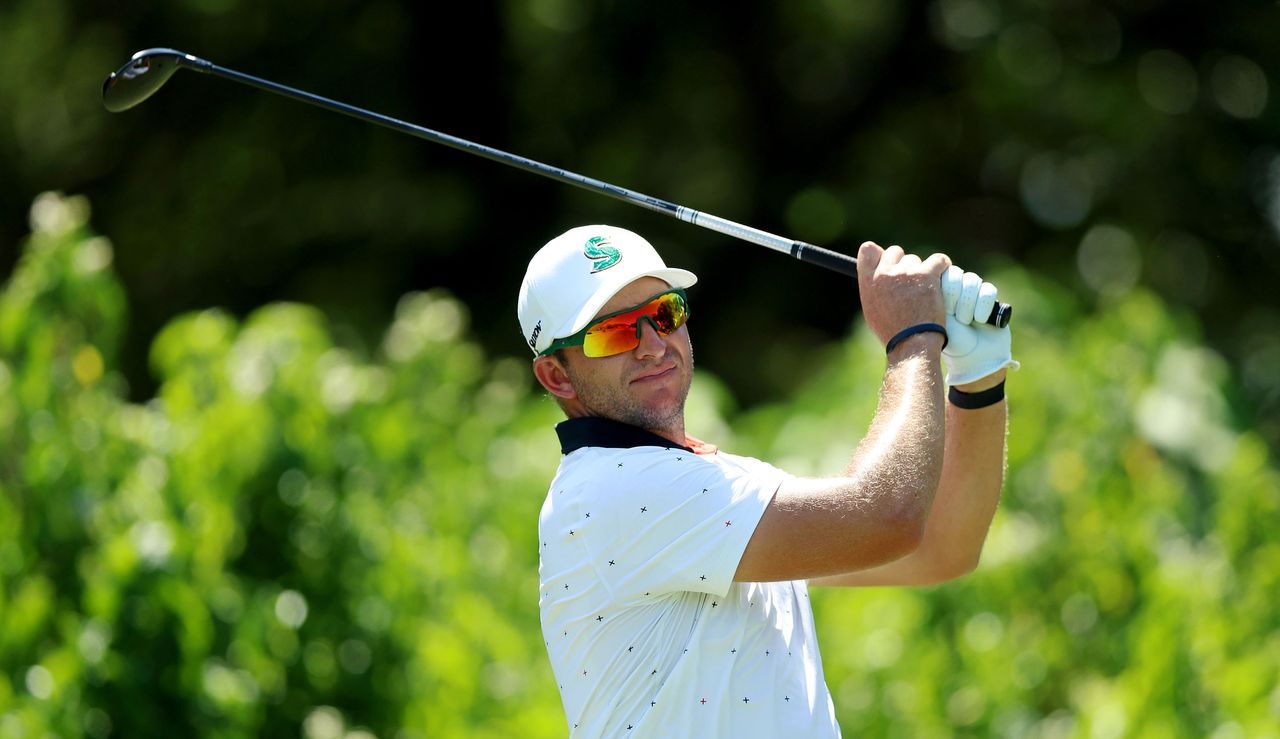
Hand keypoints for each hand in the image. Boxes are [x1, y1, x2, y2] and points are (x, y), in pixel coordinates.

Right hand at [857, 242, 950, 347]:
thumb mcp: (872, 310)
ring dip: (921, 271)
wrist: (911, 342)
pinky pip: (938, 260)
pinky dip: (942, 265)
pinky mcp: (927, 275)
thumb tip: (879, 273)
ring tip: (924, 291)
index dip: (881, 255)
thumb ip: (874, 287)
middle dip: (903, 263)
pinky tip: (942, 274)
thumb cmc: (893, 331)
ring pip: (916, 260)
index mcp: (868, 281)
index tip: (889, 263)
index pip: (868, 249)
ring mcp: (906, 273)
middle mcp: (885, 273)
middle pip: (895, 252)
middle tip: (910, 281)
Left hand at [940, 266, 1018, 384]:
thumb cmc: (949, 342)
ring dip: (968, 301)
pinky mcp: (990, 299)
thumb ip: (929, 300)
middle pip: (956, 273)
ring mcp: (973, 293)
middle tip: (953, 314)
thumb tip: (925, 278)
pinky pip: (988, 289)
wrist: (973, 359)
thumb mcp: (934, 320)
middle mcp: (955, 290)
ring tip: (965, 321)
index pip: (939, 273)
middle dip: (955, 294)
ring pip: (972, 279)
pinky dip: (983, 304)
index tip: (941, 306)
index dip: (943, 287)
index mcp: (937, 292)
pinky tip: (980, 320)